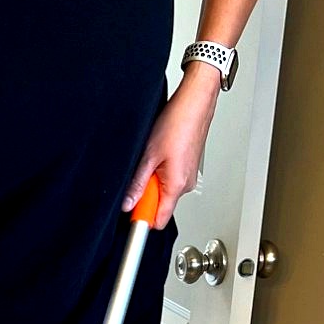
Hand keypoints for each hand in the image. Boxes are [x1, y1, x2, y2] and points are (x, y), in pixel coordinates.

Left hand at [122, 67, 221, 227]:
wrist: (195, 103)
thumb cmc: (178, 123)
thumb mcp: (149, 155)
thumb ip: (138, 183)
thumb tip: (128, 203)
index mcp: (176, 186)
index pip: (158, 220)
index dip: (142, 218)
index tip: (131, 211)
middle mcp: (185, 185)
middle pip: (160, 204)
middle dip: (146, 193)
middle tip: (142, 171)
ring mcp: (187, 177)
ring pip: (164, 189)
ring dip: (154, 179)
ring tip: (153, 156)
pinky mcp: (187, 168)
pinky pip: (170, 178)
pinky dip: (161, 170)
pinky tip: (161, 152)